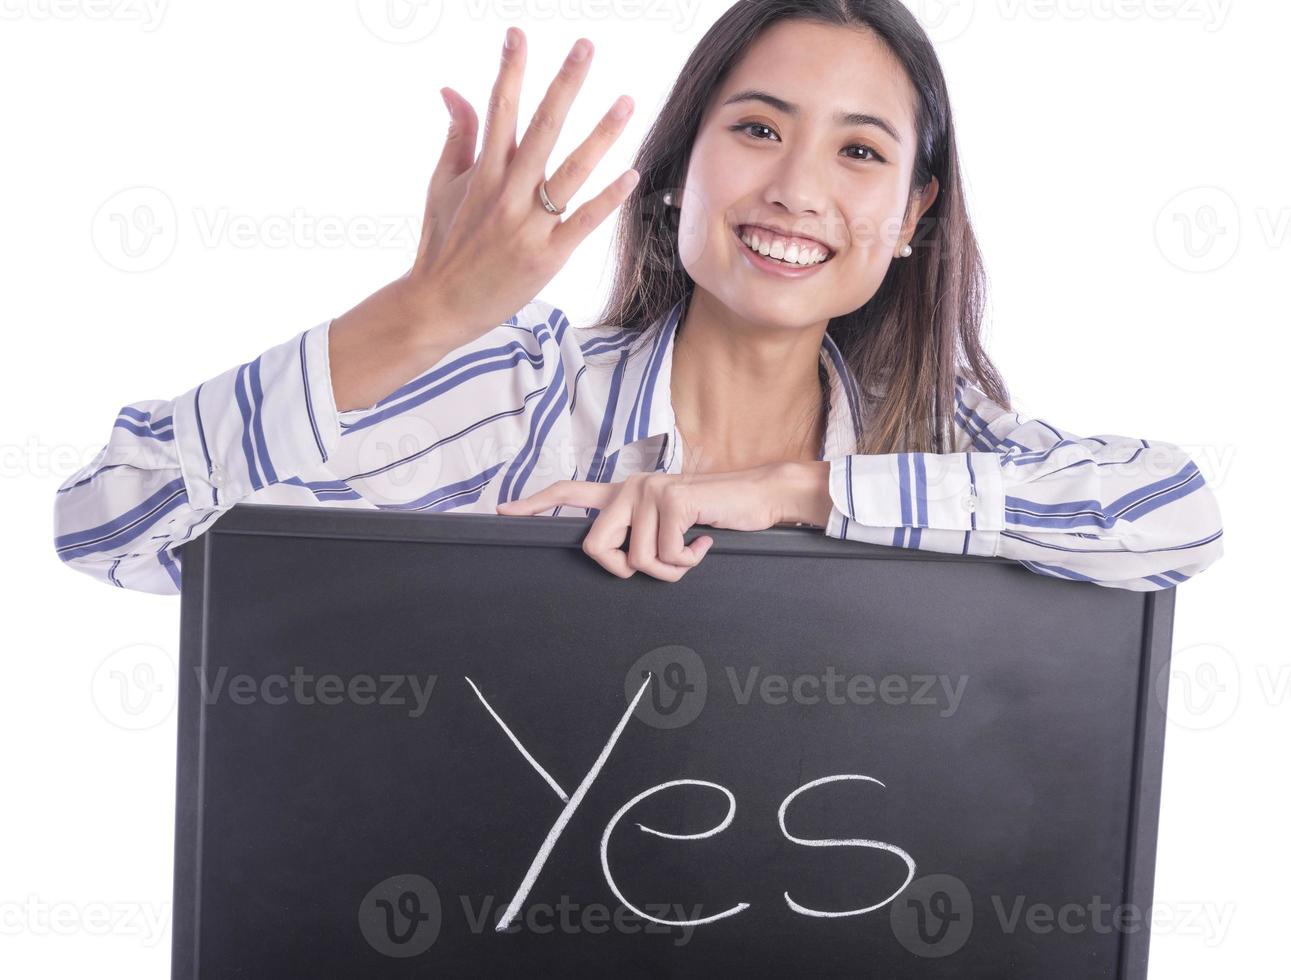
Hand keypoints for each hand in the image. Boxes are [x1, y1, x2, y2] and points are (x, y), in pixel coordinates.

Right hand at [410, 27, 638, 335]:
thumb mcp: (441, 186)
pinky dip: (607, 198)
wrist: (438, 306)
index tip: (518, 34)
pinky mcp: (547, 256)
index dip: (510, 70)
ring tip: (626, 101)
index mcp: (481, 173)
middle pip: (542, 129)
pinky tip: (632, 174)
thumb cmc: (442, 244)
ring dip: (601, 135)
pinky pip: (583, 222)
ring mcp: (527, 225)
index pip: (499, 110)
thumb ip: (457, 136)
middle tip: (585, 46)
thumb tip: (454, 88)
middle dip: (564, 84)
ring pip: (570, 171)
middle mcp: (505, 193)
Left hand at [494, 462, 833, 580]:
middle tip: (661, 564)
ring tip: (691, 549)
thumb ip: (640, 532)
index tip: (504, 513)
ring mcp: (649, 491)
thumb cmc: (714, 517)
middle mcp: (631, 487)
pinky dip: (689, 561)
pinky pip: (665, 557)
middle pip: (595, 547)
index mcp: (625, 492)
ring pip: (637, 560)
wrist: (758, 497)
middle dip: (624, 570)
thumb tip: (619, 560)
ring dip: (670, 569)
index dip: (536, 505)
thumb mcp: (669, 526)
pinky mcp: (671, 501)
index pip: (569, 493)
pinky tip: (705, 540)